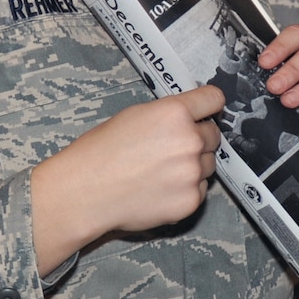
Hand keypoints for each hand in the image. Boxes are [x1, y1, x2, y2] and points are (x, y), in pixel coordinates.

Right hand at [31, 84, 223, 274]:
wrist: (84, 193)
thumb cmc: (100, 152)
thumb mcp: (135, 116)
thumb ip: (170, 115)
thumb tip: (192, 117)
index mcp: (175, 113)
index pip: (214, 99)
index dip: (208, 106)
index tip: (206, 112)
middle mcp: (189, 140)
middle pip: (213, 134)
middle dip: (197, 138)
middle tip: (170, 148)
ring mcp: (192, 172)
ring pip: (208, 163)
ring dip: (193, 165)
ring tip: (160, 171)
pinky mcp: (190, 200)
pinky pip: (200, 189)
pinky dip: (186, 189)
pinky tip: (160, 189)